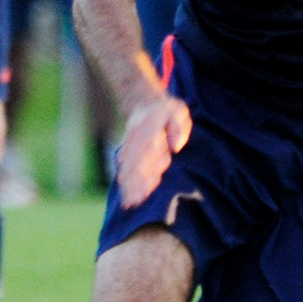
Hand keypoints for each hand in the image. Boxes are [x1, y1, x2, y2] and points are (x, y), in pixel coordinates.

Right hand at [114, 91, 192, 206]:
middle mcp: (138, 135)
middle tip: (137, 201)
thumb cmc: (168, 110)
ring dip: (129, 183)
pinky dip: (124, 177)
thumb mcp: (179, 111)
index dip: (151, 166)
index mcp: (152, 126)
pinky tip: (123, 189)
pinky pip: (124, 163)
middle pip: (138, 160)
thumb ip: (179, 127)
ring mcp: (130, 141)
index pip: (151, 148)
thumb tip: (175, 147)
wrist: (144, 100)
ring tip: (129, 201)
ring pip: (129, 164)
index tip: (153, 182)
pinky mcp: (126, 147)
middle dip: (137, 181)